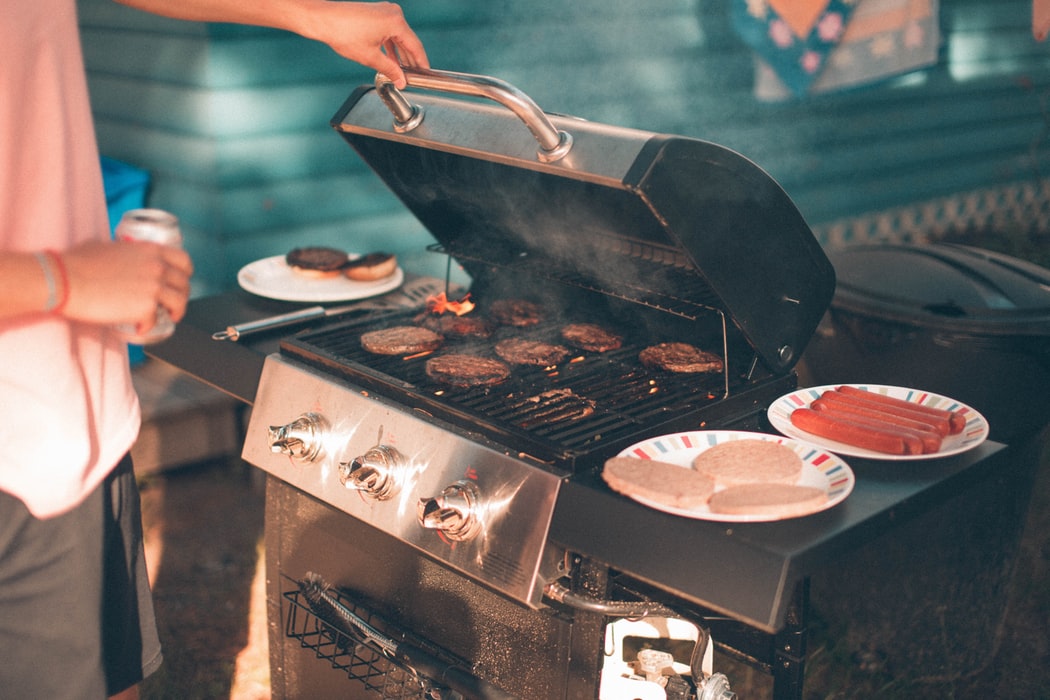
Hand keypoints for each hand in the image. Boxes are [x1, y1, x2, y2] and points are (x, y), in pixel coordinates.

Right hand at [60, 239, 193, 329]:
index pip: (184, 260)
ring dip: (175, 312)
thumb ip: (123, 250)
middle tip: (172, 303)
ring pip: (179, 303)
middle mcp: (158, 267)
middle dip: (181, 295)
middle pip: (184, 284)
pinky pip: (155, 321)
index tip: (179, 281)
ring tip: (166, 317)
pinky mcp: (147, 308)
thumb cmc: (76, 262)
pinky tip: (139, 327)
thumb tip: (121, 254)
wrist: (65, 280)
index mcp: (151, 250)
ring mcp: (154, 288)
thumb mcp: (105, 245)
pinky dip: (148, 326)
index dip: (185, 273)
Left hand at [297, 1, 428, 87]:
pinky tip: (392, 60)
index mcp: (396, 21)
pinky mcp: (376, 13)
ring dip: (401, 55)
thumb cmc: (343, 33)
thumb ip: (390, 70)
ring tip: (403, 71)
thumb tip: (401, 80)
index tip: (425, 74)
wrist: (323, 19)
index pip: (415, 46)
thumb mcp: (370, 57)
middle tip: (414, 76)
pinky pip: (389, 32)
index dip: (421, 63)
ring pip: (398, 37)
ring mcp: (384, 11)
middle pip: (408, 41)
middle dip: (411, 60)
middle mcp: (393, 13)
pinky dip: (391, 46)